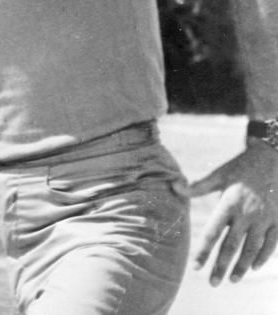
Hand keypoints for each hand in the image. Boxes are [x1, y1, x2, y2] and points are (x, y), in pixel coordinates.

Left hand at [185, 140, 277, 285]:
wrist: (273, 157)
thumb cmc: (242, 166)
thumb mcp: (219, 174)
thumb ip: (198, 186)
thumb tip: (173, 186)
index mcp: (228, 204)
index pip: (213, 233)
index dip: (204, 252)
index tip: (196, 267)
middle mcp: (246, 215)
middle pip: (232, 246)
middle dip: (221, 266)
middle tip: (213, 283)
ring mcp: (264, 219)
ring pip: (252, 249)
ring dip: (242, 266)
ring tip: (232, 279)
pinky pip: (272, 243)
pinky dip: (264, 257)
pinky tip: (255, 267)